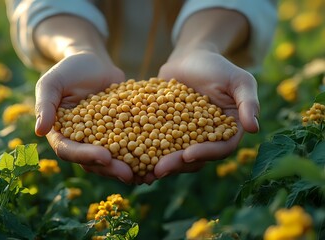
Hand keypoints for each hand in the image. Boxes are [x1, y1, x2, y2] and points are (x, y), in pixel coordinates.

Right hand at [34, 52, 134, 183]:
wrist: (94, 62)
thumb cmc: (70, 69)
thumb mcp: (53, 82)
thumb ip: (45, 104)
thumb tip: (40, 131)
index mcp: (61, 133)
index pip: (69, 150)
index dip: (85, 156)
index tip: (105, 156)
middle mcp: (80, 141)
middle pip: (92, 161)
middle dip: (111, 169)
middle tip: (129, 174)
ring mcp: (100, 139)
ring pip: (112, 159)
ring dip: (128, 167)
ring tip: (146, 174)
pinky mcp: (119, 132)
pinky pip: (128, 146)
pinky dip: (140, 154)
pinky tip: (156, 159)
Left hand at [154, 49, 259, 178]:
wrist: (190, 57)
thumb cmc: (217, 66)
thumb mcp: (238, 80)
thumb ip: (248, 102)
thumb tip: (253, 128)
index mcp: (228, 131)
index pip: (220, 148)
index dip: (205, 154)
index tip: (188, 154)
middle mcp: (207, 138)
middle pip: (195, 157)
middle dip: (177, 164)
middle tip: (159, 169)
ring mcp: (186, 136)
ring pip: (174, 154)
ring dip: (160, 163)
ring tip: (143, 169)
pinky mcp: (167, 130)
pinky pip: (157, 142)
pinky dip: (147, 150)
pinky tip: (132, 156)